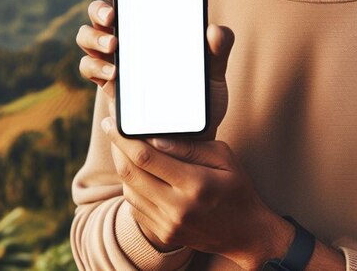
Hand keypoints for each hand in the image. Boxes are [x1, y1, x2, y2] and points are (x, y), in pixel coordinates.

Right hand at [76, 0, 234, 139]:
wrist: (189, 139)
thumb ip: (218, 51)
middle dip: (99, 10)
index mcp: (150, 28)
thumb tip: (215, 30)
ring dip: (94, 37)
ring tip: (114, 45)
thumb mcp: (213, 74)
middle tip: (113, 17)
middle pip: (99, 14)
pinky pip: (89, 68)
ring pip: (87, 37)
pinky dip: (95, 67)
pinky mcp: (108, 85)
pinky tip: (113, 73)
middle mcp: (128, 39)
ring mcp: (114, 60)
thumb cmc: (200, 100)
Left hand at [101, 114, 274, 269]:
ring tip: (125, 147)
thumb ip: (189, 147)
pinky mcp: (163, 235)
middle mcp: (177, 208)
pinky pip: (134, 207)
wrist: (246, 234)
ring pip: (128, 190)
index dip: (123, 137)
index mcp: (194, 184)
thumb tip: (155, 137)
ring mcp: (168, 225)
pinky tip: (138, 172)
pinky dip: (131, 186)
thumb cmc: (236, 188)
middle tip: (110, 128)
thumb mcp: (223, 157)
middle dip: (116, 146)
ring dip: (122, 166)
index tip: (112, 122)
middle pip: (130, 173)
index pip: (146, 157)